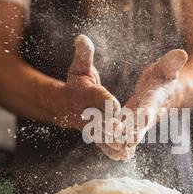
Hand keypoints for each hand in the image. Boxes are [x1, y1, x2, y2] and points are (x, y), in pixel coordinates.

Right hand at [54, 35, 123, 157]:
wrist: (64, 105)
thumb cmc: (76, 82)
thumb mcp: (79, 67)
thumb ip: (83, 54)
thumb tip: (82, 37)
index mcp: (86, 94)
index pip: (97, 97)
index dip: (105, 101)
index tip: (115, 105)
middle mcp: (87, 112)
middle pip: (102, 120)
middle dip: (114, 127)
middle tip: (128, 132)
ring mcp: (89, 127)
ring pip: (103, 136)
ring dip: (114, 142)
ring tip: (128, 147)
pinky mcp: (94, 136)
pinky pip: (102, 145)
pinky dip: (111, 151)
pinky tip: (124, 156)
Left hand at [107, 49, 187, 160]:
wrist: (165, 91)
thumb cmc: (164, 76)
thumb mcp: (167, 68)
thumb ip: (171, 63)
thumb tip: (182, 53)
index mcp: (157, 99)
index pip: (153, 105)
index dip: (149, 111)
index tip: (144, 117)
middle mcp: (149, 113)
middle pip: (141, 124)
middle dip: (135, 132)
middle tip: (128, 141)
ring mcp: (139, 120)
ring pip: (130, 131)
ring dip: (122, 138)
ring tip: (112, 143)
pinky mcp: (131, 123)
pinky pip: (122, 131)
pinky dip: (115, 137)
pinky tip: (104, 143)